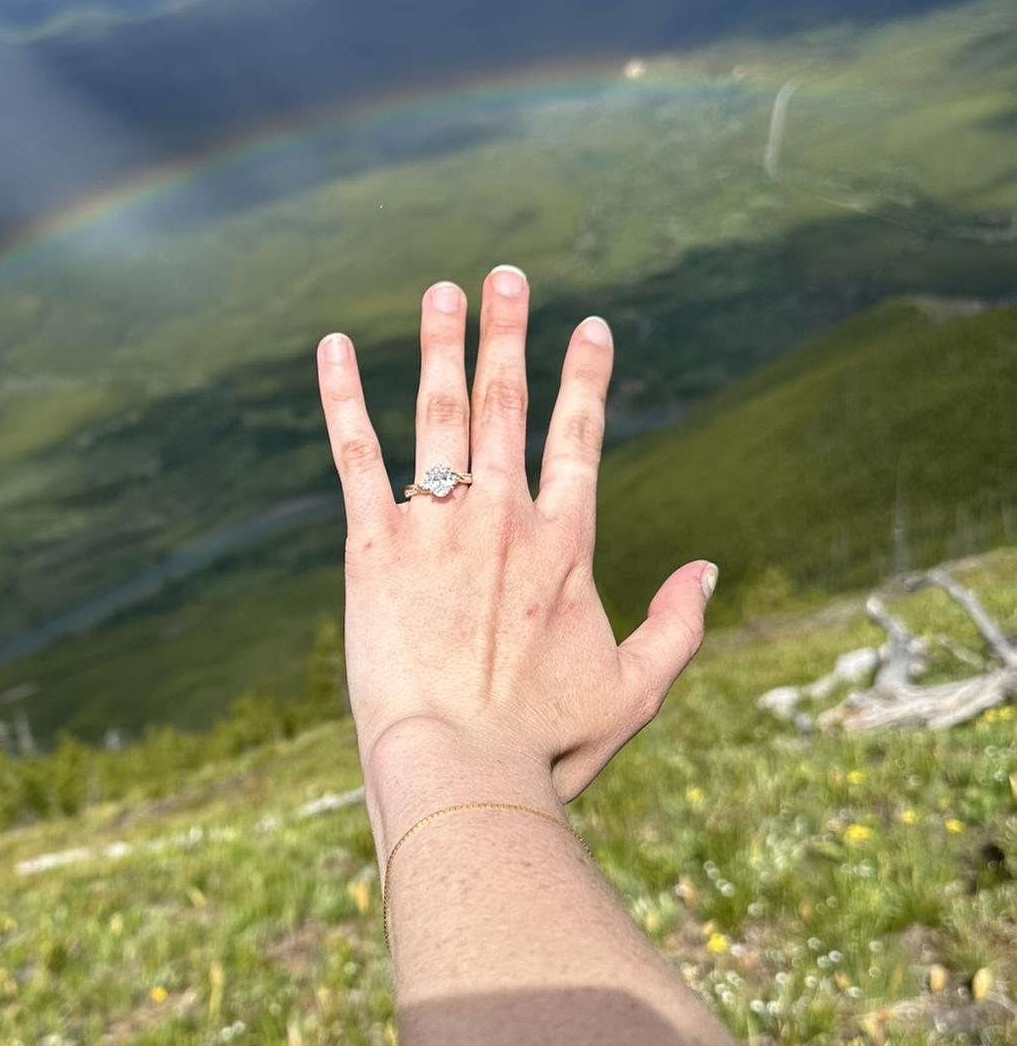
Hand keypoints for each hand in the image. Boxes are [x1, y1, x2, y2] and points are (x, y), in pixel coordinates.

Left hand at [316, 266, 715, 858]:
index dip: (586, 378)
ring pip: (439, 413)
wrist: (460, 770)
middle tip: (507, 275)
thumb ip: (679, 625)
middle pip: (508, 404)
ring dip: (442, 345)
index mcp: (564, 546)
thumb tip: (710, 567)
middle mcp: (503, 519)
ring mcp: (436, 527)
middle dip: (509, 334)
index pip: (579, 438)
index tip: (590, 327)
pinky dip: (345, 398)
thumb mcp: (634, 691)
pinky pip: (355, 456)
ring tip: (443, 291)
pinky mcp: (372, 548)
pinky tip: (337, 347)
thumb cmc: (545, 743)